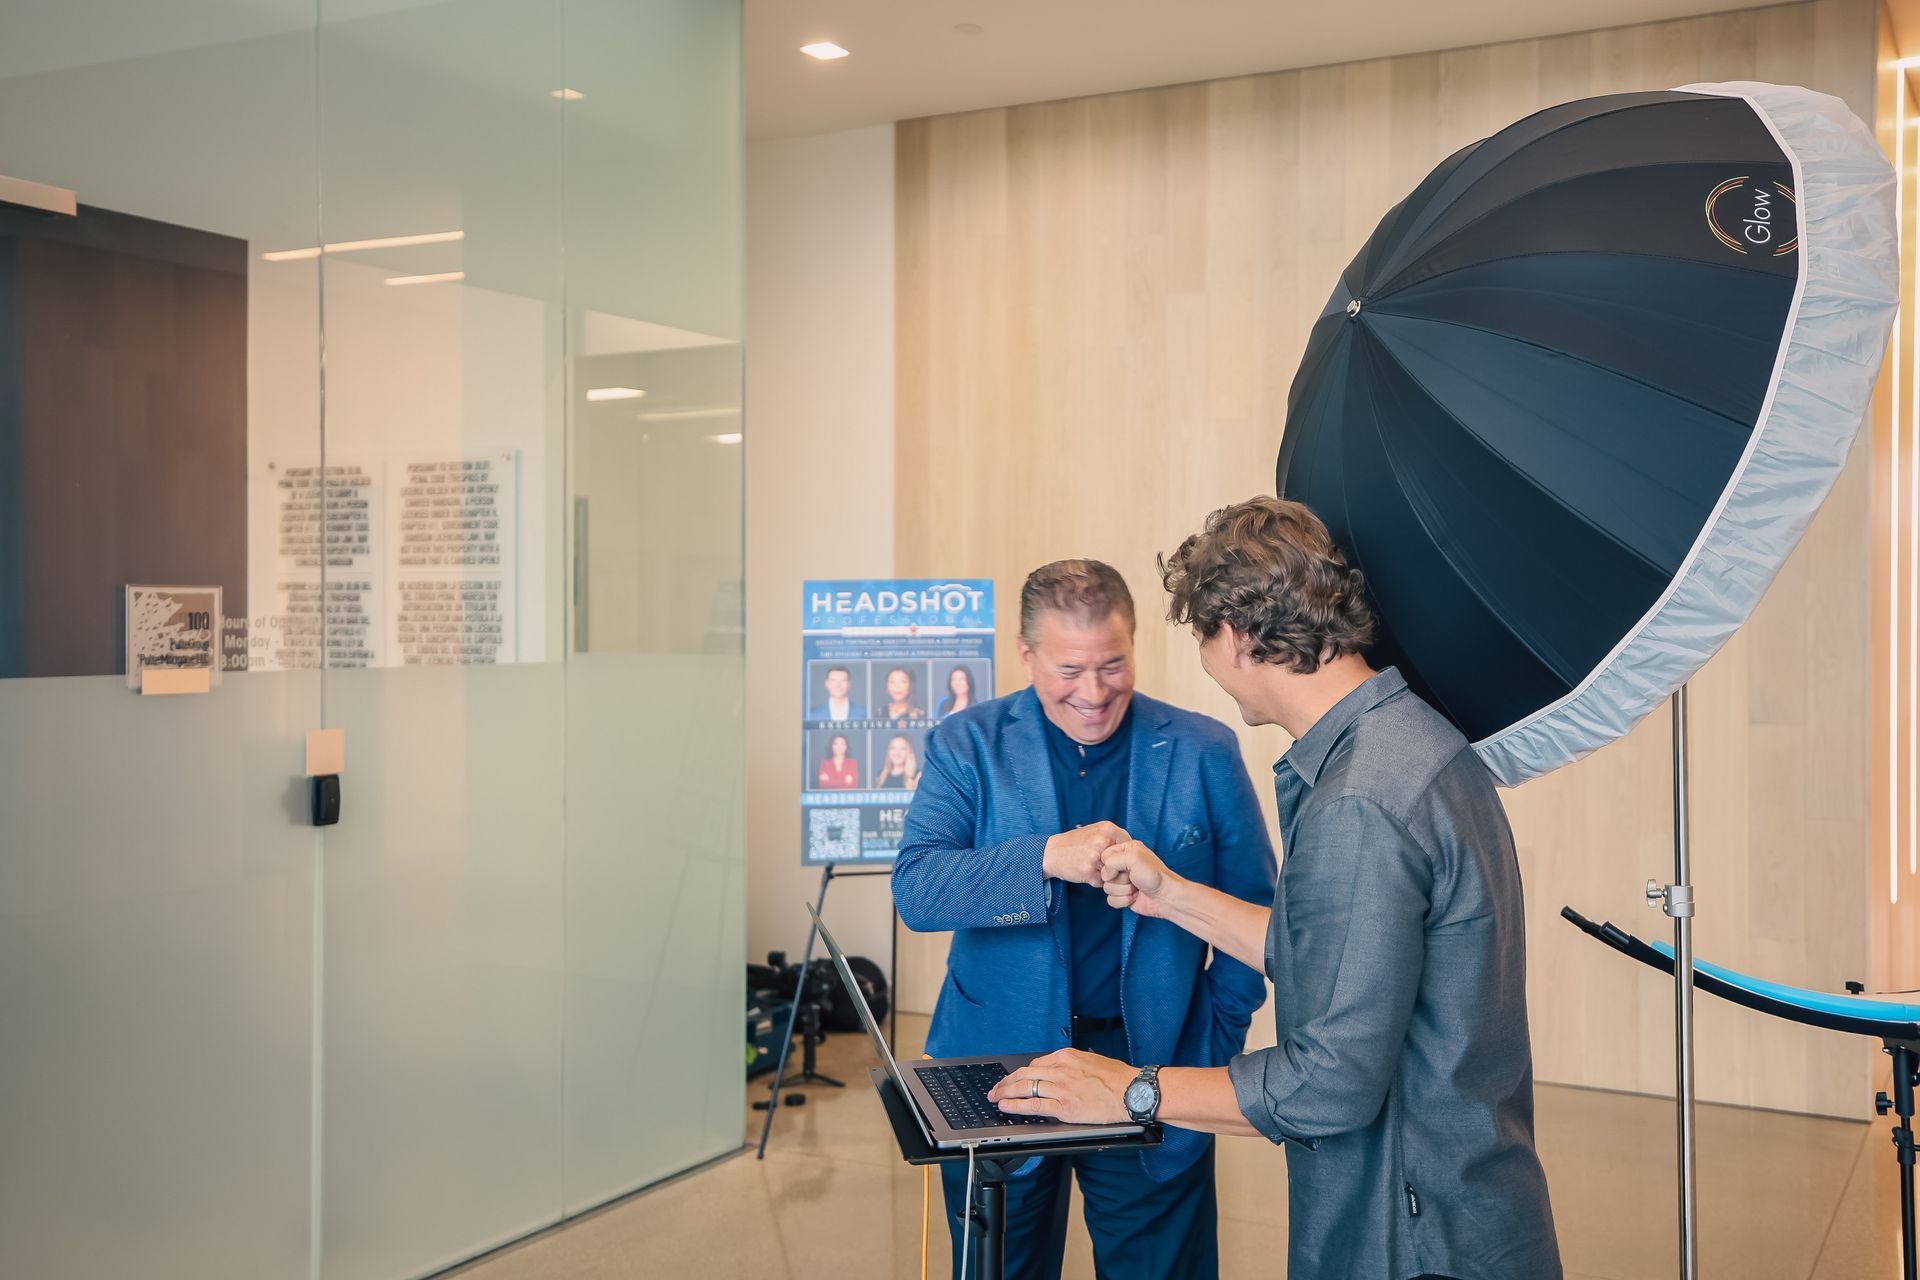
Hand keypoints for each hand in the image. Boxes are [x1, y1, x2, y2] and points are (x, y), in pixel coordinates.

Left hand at [988, 1049, 1135, 1123]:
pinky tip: (1006, 1106)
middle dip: (1006, 1082)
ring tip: (995, 1097)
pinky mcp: (1064, 1106)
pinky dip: (1016, 1105)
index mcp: (1067, 1056)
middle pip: (1024, 1074)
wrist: (1132, 1090)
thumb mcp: (1091, 1060)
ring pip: (1024, 1087)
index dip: (1020, 1074)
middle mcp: (1060, 1069)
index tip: (1013, 1079)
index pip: (1035, 1064)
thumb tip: (1060, 1072)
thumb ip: (1072, 1066)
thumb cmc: (1118, 1078)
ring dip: (1006, 1093)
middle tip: (995, 1088)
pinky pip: (1033, 1104)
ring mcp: (1061, 1088)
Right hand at [1042, 821, 1128, 886]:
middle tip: (1110, 867)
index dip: (1126, 855)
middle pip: (1124, 861)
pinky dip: (1097, 881)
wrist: (1051, 853)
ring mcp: (1095, 857)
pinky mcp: (1088, 872)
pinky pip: (1102, 882)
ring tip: (1096, 869)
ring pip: (1114, 873)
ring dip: (1108, 875)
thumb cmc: (1075, 842)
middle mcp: (1102, 842)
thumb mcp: (1094, 831)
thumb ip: (1112, 837)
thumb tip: (1132, 848)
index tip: (1121, 859)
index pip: (1130, 845)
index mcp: (1107, 829)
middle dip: (1118, 867)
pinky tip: (1087, 873)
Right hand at [1100, 840, 1177, 917]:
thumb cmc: (1154, 876)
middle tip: (1134, 878)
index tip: (1125, 868)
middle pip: (1104, 874)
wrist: (1165, 897)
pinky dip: (1123, 900)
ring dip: (1123, 890)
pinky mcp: (1122, 895)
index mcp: (1126, 850)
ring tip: (1136, 887)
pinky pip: (1110, 900)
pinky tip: (1134, 897)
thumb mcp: (1134, 858)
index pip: (1104, 856)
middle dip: (1120, 879)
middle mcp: (1123, 865)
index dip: (1111, 865)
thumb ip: (1113, 860)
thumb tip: (1105, 875)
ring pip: (1107, 888)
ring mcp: (1122, 881)